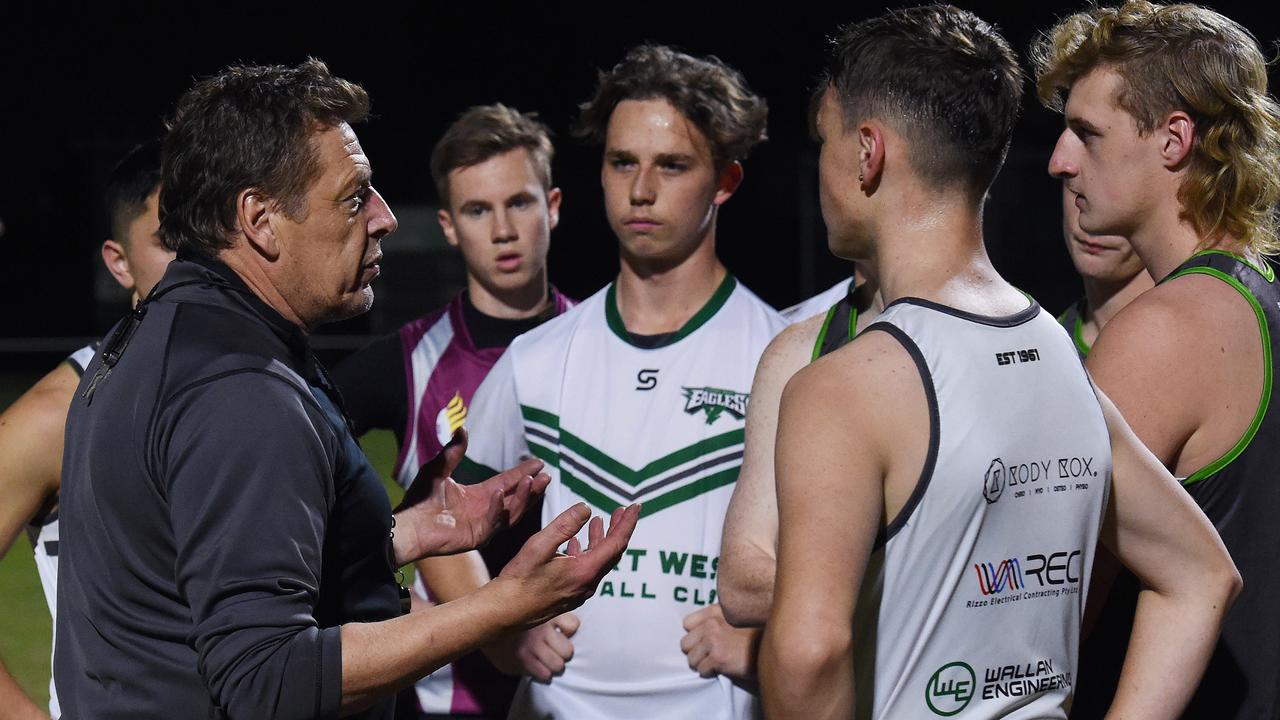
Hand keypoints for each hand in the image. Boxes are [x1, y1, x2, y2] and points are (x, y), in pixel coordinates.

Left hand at [392, 429, 549, 563]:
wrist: (407, 521)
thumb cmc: (420, 498)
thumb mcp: (439, 469)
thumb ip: (453, 452)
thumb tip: (463, 428)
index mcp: (478, 496)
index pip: (507, 483)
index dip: (522, 473)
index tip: (539, 463)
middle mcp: (485, 511)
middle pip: (516, 499)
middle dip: (532, 488)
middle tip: (546, 476)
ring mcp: (483, 525)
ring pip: (512, 513)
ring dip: (523, 498)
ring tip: (532, 482)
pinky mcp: (476, 537)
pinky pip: (492, 523)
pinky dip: (497, 509)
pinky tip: (500, 494)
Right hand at [488, 612, 579, 681]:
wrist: (484, 622)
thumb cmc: (513, 617)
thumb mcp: (533, 607)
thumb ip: (553, 614)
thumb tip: (571, 627)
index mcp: (545, 616)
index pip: (572, 626)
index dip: (568, 631)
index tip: (560, 632)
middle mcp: (540, 632)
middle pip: (568, 651)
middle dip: (563, 653)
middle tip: (555, 651)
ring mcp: (530, 649)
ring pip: (558, 666)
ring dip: (554, 665)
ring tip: (547, 661)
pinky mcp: (521, 663)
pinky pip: (543, 675)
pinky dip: (543, 673)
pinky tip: (536, 667)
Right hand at [494, 502, 640, 629]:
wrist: (504, 612)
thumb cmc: (519, 580)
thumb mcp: (540, 545)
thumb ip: (565, 526)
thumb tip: (586, 509)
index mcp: (585, 571)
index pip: (616, 543)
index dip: (627, 523)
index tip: (636, 507)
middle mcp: (587, 584)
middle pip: (611, 553)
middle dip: (617, 530)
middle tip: (621, 511)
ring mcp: (579, 592)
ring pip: (598, 562)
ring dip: (600, 540)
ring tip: (598, 522)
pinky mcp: (569, 596)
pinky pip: (586, 571)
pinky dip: (586, 553)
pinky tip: (575, 543)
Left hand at [680, 603, 761, 682]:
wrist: (768, 649)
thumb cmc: (752, 636)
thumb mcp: (733, 617)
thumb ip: (715, 619)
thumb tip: (695, 629)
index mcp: (714, 612)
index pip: (686, 623)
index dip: (694, 635)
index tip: (704, 641)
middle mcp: (711, 624)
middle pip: (685, 644)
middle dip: (696, 652)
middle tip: (708, 655)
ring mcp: (713, 641)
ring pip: (691, 659)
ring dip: (702, 664)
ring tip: (715, 663)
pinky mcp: (718, 658)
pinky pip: (702, 670)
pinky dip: (710, 673)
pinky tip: (721, 669)